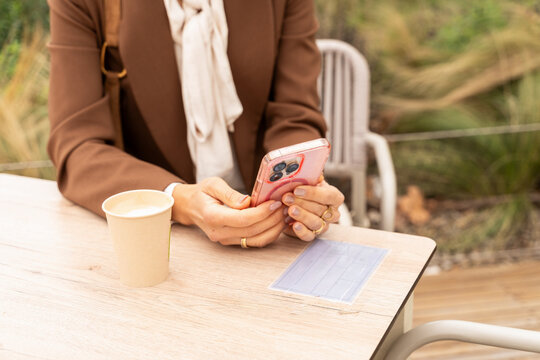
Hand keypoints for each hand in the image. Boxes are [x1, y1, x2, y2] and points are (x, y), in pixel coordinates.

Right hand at [171, 177, 285, 246]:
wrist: (190, 207)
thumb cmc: (202, 193)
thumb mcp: (212, 185)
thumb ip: (229, 193)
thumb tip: (247, 202)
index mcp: (213, 217)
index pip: (242, 219)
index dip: (261, 212)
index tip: (274, 202)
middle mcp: (219, 232)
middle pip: (252, 230)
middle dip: (272, 219)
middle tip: (284, 206)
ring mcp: (225, 240)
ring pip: (256, 240)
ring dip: (274, 229)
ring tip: (283, 214)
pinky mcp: (232, 242)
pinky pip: (254, 242)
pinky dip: (269, 234)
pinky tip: (277, 222)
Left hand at [281, 176, 343, 240]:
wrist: (297, 203)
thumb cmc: (304, 190)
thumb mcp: (308, 181)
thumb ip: (310, 177)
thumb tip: (308, 172)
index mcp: (334, 197)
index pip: (329, 196)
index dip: (313, 193)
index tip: (297, 189)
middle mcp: (332, 213)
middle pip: (320, 209)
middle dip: (302, 203)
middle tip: (287, 198)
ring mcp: (323, 225)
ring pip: (316, 222)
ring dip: (301, 215)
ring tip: (289, 209)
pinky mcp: (312, 235)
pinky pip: (309, 236)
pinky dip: (301, 231)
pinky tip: (294, 225)